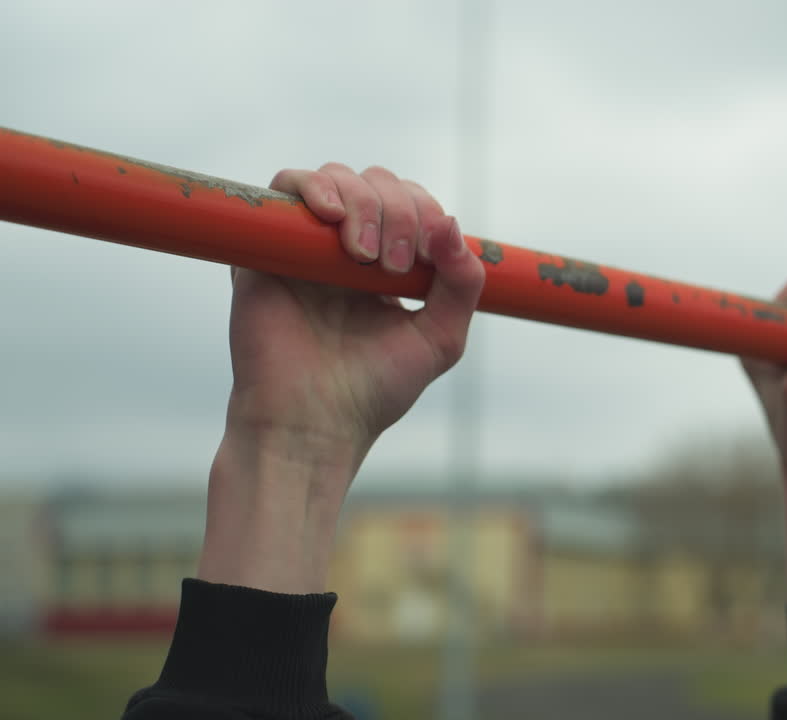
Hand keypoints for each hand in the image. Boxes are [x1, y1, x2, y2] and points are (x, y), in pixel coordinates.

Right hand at [198, 164, 484, 593]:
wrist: (313, 423)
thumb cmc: (375, 390)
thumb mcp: (441, 339)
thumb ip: (463, 284)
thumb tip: (451, 222)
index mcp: (387, 266)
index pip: (411, 204)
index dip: (425, 213)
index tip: (426, 258)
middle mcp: (344, 250)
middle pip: (378, 184)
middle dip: (398, 210)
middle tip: (395, 264)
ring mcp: (305, 246)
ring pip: (336, 178)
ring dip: (362, 202)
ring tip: (364, 253)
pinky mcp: (265, 249)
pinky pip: (283, 186)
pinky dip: (312, 187)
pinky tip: (331, 218)